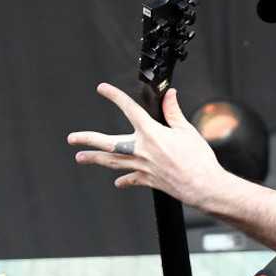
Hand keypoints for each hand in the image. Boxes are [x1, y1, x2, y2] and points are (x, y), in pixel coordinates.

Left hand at [68, 84, 227, 208]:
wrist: (203, 186)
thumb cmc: (198, 159)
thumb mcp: (187, 130)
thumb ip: (173, 112)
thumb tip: (170, 95)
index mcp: (151, 134)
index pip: (129, 110)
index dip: (115, 96)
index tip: (102, 89)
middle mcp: (142, 150)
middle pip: (108, 144)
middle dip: (88, 140)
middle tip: (72, 139)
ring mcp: (143, 167)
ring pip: (113, 162)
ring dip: (95, 159)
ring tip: (80, 158)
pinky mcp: (148, 180)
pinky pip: (131, 179)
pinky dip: (123, 179)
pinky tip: (117, 181)